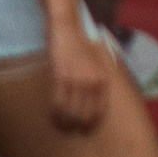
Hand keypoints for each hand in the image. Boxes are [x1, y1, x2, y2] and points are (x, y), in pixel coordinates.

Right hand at [43, 22, 110, 136]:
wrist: (67, 26)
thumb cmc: (80, 43)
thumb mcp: (96, 63)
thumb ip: (97, 80)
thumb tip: (91, 99)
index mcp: (104, 79)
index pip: (99, 110)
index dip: (91, 123)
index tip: (83, 129)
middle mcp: (93, 82)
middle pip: (85, 114)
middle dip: (76, 126)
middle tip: (69, 130)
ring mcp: (78, 80)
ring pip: (71, 111)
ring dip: (64, 122)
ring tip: (59, 125)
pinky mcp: (62, 76)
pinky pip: (58, 102)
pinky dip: (55, 112)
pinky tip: (52, 115)